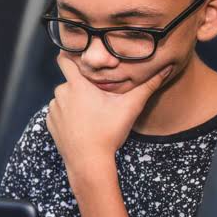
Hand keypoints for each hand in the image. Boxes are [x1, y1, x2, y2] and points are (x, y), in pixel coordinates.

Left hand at [46, 52, 170, 179]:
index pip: (65, 59)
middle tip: (97, 95)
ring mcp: (53, 110)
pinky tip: (81, 123)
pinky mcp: (49, 123)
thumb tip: (167, 67)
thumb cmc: (108, 133)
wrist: (88, 162)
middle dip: (82, 85)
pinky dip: (67, 115)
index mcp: (77, 86)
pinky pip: (58, 112)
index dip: (69, 54)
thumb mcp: (130, 107)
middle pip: (70, 81)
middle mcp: (60, 94)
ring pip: (64, 97)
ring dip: (74, 101)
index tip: (77, 53)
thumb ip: (148, 85)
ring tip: (90, 113)